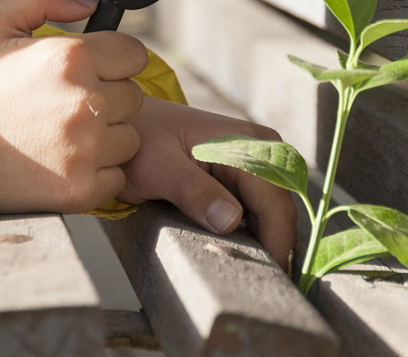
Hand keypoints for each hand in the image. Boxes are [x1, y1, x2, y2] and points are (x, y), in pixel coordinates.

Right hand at [0, 0, 149, 213]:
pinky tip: (63, 159)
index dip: (113, 59)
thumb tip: (92, 2)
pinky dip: (98, 171)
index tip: (89, 68)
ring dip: (106, 135)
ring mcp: (86, 150)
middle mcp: (86, 102)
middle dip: (108, 95)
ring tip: (62, 131)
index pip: (134, 54)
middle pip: (134, 96)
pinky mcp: (81, 189)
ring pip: (129, 137)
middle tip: (66, 101)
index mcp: (72, 57)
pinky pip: (117, 176)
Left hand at [115, 95, 295, 272]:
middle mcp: (260, 149)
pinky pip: (262, 210)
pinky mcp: (247, 176)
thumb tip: (232, 219)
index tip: (264, 276)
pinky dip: (254, 231)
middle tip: (250, 278)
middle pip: (281, 209)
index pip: (275, 202)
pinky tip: (237, 248)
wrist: (127, 128)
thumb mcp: (157, 167)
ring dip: (264, 240)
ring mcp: (256, 161)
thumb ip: (192, 190)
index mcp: (244, 141)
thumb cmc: (138, 143)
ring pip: (274, 213)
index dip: (276, 242)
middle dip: (273, 244)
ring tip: (242, 266)